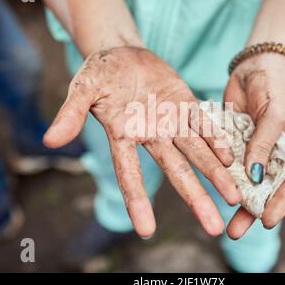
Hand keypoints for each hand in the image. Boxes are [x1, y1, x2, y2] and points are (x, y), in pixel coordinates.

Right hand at [44, 47, 240, 237]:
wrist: (123, 54)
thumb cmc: (99, 74)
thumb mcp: (82, 89)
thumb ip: (71, 113)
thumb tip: (49, 140)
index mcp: (123, 135)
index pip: (129, 173)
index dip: (137, 200)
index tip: (146, 231)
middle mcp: (151, 135)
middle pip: (175, 170)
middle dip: (195, 197)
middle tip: (214, 227)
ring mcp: (171, 121)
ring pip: (197, 151)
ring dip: (216, 173)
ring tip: (235, 197)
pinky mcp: (185, 104)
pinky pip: (203, 123)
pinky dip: (216, 138)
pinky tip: (230, 156)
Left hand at [224, 53, 284, 238]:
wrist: (258, 64)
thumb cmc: (277, 86)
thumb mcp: (275, 114)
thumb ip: (264, 143)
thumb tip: (254, 177)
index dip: (280, 204)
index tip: (267, 221)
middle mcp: (274, 154)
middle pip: (264, 189)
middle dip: (251, 210)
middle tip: (236, 231)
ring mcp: (253, 149)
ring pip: (243, 180)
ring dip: (234, 198)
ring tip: (223, 220)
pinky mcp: (235, 141)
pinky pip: (228, 162)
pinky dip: (222, 176)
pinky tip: (211, 189)